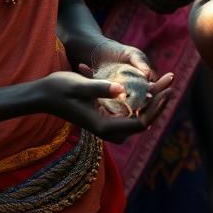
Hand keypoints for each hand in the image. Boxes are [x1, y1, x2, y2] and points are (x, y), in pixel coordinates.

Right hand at [36, 69, 173, 143]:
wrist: (42, 95)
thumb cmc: (59, 88)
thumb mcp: (79, 85)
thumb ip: (100, 88)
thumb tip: (122, 91)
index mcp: (103, 126)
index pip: (139, 123)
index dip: (156, 108)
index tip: (166, 91)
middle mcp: (106, 129)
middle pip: (142, 122)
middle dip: (159, 104)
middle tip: (171, 83)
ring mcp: (105, 124)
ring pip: (136, 118)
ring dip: (152, 102)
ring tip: (165, 83)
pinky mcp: (104, 117)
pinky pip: (129, 113)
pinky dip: (141, 101)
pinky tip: (149, 87)